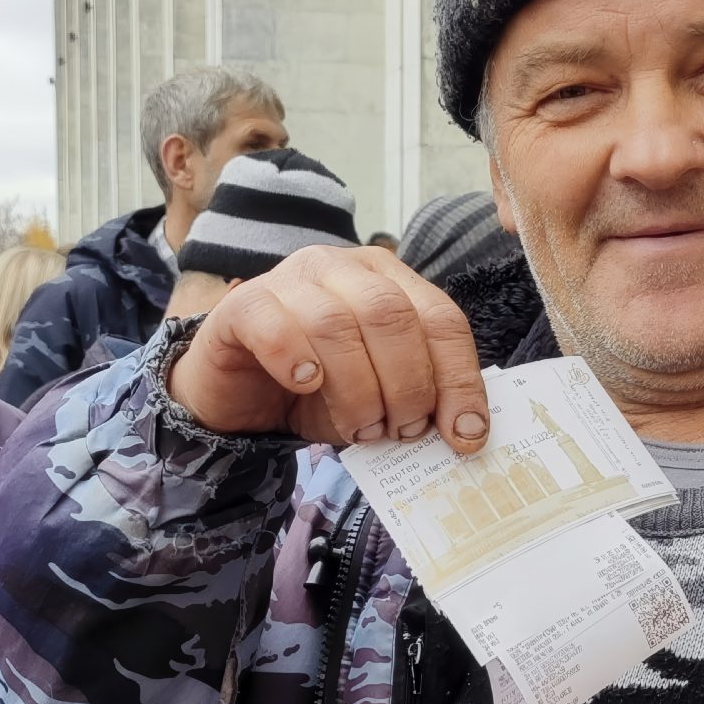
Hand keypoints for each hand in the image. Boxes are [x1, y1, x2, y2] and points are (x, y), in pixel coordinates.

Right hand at [163, 245, 490, 450]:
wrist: (239, 397)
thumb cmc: (315, 392)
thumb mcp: (378, 398)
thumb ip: (417, 402)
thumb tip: (463, 434)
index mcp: (389, 281)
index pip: (441, 319)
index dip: (458, 379)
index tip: (464, 435)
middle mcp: (342, 268)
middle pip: (392, 315)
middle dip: (406, 385)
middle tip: (399, 432)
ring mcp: (290, 278)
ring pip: (336, 324)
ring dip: (357, 390)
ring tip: (359, 428)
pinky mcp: (244, 304)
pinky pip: (275, 326)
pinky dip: (295, 361)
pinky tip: (304, 386)